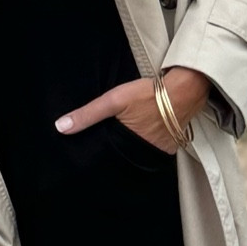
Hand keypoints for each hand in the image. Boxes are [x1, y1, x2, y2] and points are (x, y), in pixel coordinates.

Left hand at [53, 67, 209, 152]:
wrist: (186, 87)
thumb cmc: (149, 93)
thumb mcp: (113, 100)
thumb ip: (87, 115)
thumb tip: (60, 127)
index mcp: (129, 145)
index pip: (109, 158)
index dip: (102, 155)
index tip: (94, 155)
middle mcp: (146, 152)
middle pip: (125, 156)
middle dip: (117, 152)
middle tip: (110, 144)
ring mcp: (161, 150)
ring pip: (140, 153)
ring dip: (134, 147)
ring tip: (127, 138)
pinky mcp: (172, 144)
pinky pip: (156, 149)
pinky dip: (149, 143)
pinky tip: (145, 134)